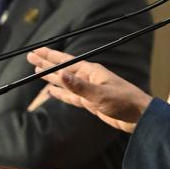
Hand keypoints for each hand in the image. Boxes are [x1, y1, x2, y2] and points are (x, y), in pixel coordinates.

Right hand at [26, 47, 152, 132]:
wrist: (139, 117)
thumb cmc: (124, 102)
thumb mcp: (100, 95)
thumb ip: (79, 86)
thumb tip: (60, 75)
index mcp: (91, 72)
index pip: (65, 61)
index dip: (49, 56)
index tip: (35, 51)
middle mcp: (89, 78)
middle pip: (62, 68)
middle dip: (46, 63)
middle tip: (30, 56)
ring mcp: (89, 90)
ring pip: (65, 81)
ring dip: (51, 76)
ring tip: (37, 70)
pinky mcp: (90, 102)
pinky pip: (71, 96)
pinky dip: (61, 93)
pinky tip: (52, 91)